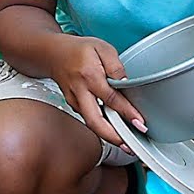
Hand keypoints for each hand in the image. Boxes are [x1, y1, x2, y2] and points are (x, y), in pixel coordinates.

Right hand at [48, 35, 142, 149]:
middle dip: (113, 137)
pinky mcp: (73, 105)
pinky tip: (114, 130)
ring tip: (126, 143)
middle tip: (129, 146)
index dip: (127, 112)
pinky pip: (89, 119)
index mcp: (89, 75)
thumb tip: (128, 82)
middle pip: (95, 121)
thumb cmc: (79, 49)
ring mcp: (74, 101)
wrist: (53, 53)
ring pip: (91, 124)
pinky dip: (102, 127)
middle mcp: (80, 92)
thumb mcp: (102, 48)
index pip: (111, 98)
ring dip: (108, 136)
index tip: (140, 123)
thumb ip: (116, 66)